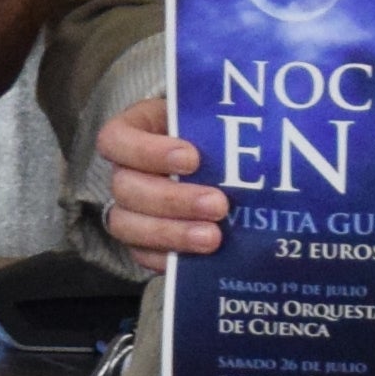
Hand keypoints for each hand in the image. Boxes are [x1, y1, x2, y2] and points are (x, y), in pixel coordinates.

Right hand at [90, 93, 224, 259]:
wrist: (219, 163)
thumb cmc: (207, 134)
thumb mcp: (207, 118)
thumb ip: (216, 123)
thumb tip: (258, 135)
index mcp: (131, 132)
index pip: (116, 139)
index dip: (147, 151)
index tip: (192, 158)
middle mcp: (123, 171)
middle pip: (125, 188)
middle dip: (173, 199)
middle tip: (218, 205)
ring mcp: (127, 208)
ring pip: (127, 225)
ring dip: (172, 232)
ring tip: (213, 237)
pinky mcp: (139, 241)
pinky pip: (141, 254)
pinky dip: (169, 257)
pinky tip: (199, 257)